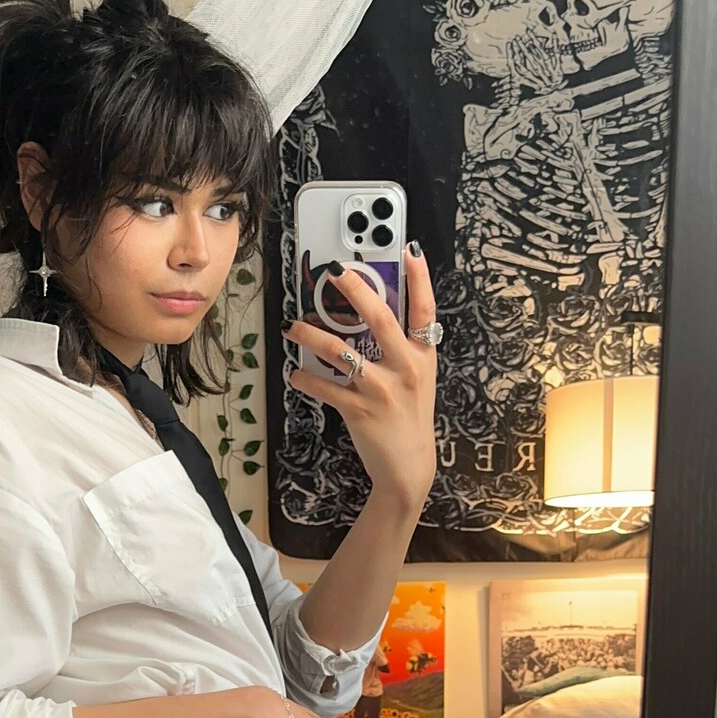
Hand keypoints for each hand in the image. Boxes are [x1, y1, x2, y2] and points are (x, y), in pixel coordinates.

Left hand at [283, 241, 438, 512]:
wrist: (408, 466)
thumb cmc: (409, 416)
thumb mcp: (416, 378)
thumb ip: (401, 347)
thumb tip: (372, 313)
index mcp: (422, 356)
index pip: (424, 310)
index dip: (420, 279)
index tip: (410, 250)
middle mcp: (405, 368)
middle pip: (381, 320)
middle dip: (356, 292)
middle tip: (335, 273)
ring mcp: (381, 389)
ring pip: (340, 351)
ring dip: (311, 334)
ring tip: (291, 326)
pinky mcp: (358, 410)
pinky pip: (324, 387)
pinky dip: (304, 378)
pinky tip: (295, 372)